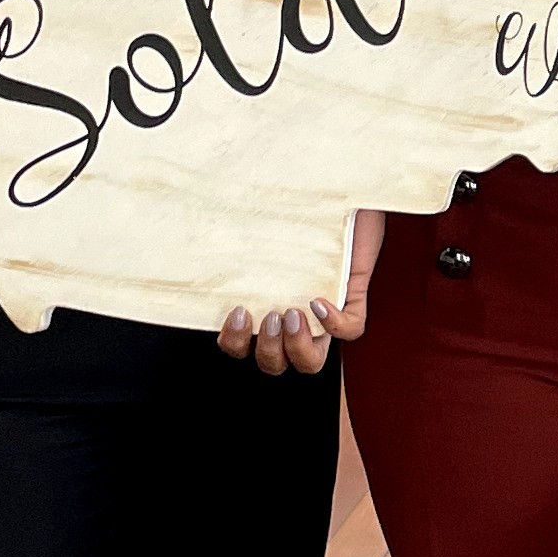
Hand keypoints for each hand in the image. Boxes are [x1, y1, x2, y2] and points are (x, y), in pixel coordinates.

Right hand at [220, 206, 381, 374]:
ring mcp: (325, 314)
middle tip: (271, 314)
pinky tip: (322, 301)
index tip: (238, 312)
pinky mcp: (354, 301)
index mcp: (264, 303)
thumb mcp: (260, 224)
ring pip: (309, 361)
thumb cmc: (298, 207)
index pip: (241, 346)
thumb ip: (231, 230)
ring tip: (293, 313)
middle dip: (267, 349)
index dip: (234, 342)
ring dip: (296, 347)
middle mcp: (292, 316)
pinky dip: (336, 324)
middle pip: (273, 363)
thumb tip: (203, 212)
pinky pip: (350, 330)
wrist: (343, 193)